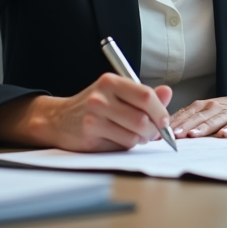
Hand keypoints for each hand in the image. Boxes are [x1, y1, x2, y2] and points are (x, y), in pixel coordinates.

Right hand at [0, 74, 172, 151]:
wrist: (58, 119)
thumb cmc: (95, 106)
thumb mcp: (118, 93)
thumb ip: (143, 94)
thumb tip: (168, 92)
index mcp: (111, 81)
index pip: (145, 95)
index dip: (160, 111)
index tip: (164, 121)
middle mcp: (101, 97)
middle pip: (142, 118)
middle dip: (153, 130)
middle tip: (153, 133)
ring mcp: (93, 117)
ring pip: (133, 135)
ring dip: (141, 139)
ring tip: (136, 136)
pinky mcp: (89, 136)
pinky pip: (120, 145)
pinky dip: (126, 146)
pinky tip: (119, 139)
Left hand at [170, 82, 226, 138]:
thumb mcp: (209, 111)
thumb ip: (190, 119)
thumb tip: (166, 132)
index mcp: (203, 106)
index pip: (184, 114)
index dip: (171, 124)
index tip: (158, 134)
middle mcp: (214, 107)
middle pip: (196, 117)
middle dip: (183, 126)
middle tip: (171, 136)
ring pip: (214, 120)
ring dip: (203, 128)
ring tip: (193, 136)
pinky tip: (225, 134)